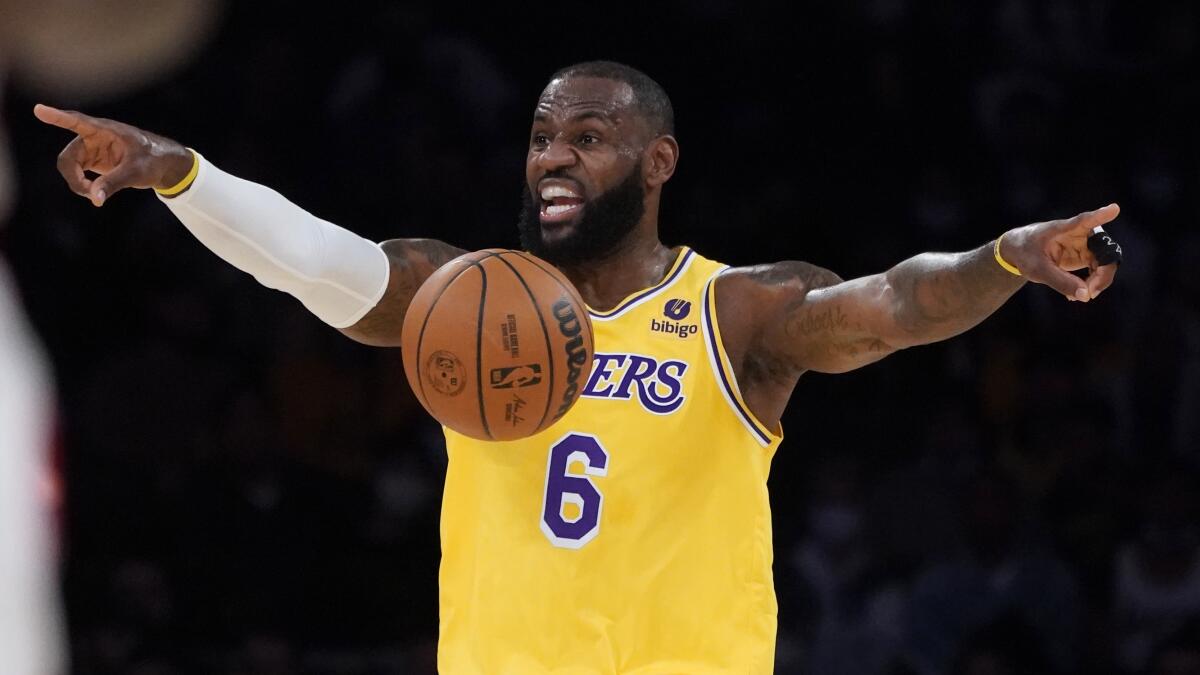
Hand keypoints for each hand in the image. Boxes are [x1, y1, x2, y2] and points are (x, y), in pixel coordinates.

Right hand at [33, 104, 193, 206]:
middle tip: (88, 193)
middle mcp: (93, 137)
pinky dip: (82, 185)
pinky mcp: (93, 161)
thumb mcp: (135, 172)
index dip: (57, 117)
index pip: (77, 121)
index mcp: (105, 130)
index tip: (39, 109)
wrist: (164, 165)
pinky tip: (95, 194)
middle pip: (67, 156)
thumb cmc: (153, 160)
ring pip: (70, 167)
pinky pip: (77, 173)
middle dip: (72, 176)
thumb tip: (94, 198)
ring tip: (95, 195)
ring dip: (77, 183)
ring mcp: (92, 149)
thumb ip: (113, 184)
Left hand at [999, 203, 1120, 301]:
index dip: (1100, 215)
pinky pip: (1098, 270)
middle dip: (1103, 273)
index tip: (1114, 209)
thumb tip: (1085, 296)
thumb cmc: (1026, 253)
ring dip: (1099, 281)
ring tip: (1083, 296)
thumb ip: (1060, 282)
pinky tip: (1078, 294)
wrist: (1019, 253)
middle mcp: (1080, 233)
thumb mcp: (1038, 270)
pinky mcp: (1085, 256)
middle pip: (1106, 250)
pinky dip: (1092, 284)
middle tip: (1091, 292)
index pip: (1085, 220)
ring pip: (1105, 262)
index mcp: (1063, 229)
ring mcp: (1085, 245)